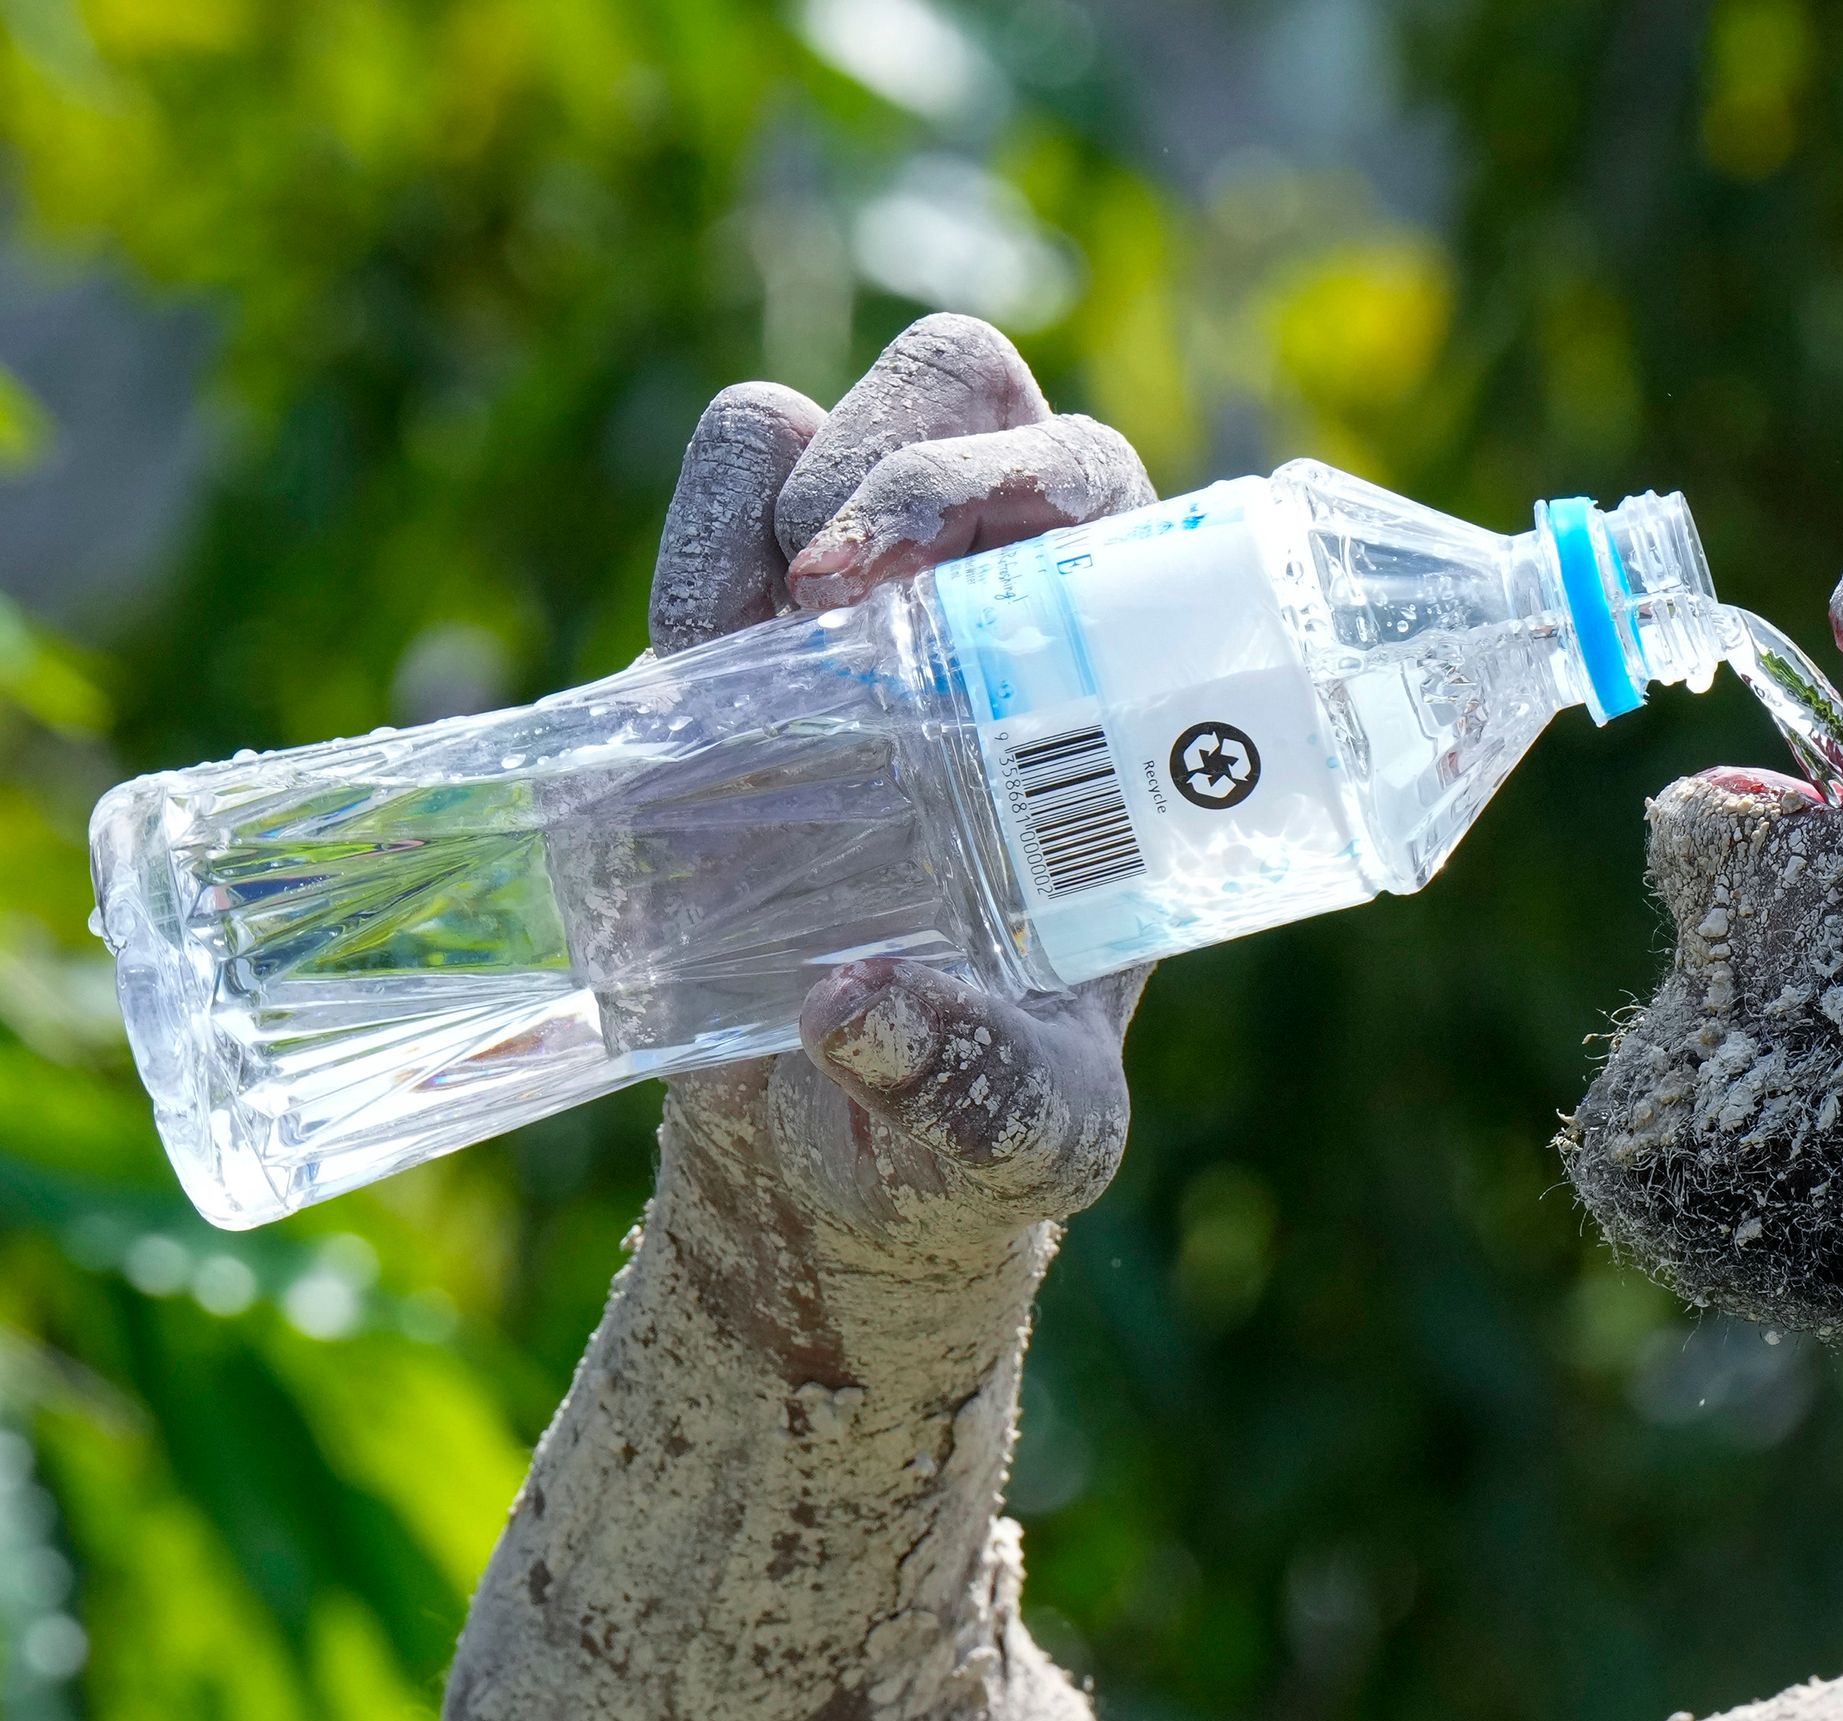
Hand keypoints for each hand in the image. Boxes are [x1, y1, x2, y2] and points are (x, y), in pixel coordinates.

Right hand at [648, 314, 1156, 1254]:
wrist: (831, 1163)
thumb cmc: (969, 1129)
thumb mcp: (1010, 1142)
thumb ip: (970, 1096)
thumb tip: (860, 1007)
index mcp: (1116, 705)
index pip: (1106, 496)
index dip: (1024, 486)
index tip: (923, 587)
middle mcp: (999, 618)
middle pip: (971, 397)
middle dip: (900, 458)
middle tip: (832, 602)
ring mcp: (855, 612)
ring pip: (828, 422)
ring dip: (782, 494)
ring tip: (752, 650)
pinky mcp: (730, 637)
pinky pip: (719, 485)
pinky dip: (696, 531)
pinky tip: (688, 660)